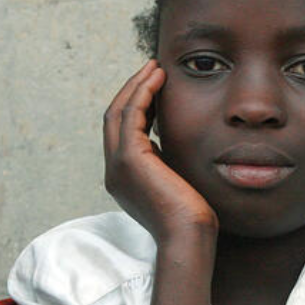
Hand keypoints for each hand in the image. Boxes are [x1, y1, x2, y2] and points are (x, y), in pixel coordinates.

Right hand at [102, 60, 217, 240]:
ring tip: (156, 68)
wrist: (187, 236)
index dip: (136, 105)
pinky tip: (159, 79)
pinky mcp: (130, 159)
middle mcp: (114, 171)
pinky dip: (143, 93)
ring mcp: (117, 165)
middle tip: (152, 69)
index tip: (155, 86)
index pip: (122, 132)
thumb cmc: (190, 218)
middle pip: (114, 117)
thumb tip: (171, 143)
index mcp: (123, 178)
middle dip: (132, 90)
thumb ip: (167, 163)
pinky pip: (131, 115)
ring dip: (137, 86)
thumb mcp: (175, 184)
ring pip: (119, 111)